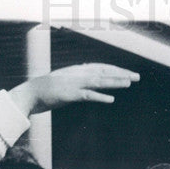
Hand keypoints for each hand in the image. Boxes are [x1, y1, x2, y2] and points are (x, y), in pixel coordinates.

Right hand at [9, 63, 139, 114]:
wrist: (32, 93)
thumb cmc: (50, 89)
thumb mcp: (68, 81)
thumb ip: (80, 79)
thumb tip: (91, 76)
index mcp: (79, 70)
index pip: (102, 68)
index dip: (117, 70)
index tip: (130, 74)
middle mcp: (79, 74)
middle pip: (104, 72)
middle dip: (121, 74)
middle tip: (137, 77)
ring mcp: (75, 84)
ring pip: (99, 81)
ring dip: (115, 82)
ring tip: (129, 83)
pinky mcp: (70, 94)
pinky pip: (87, 95)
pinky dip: (100, 97)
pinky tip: (111, 100)